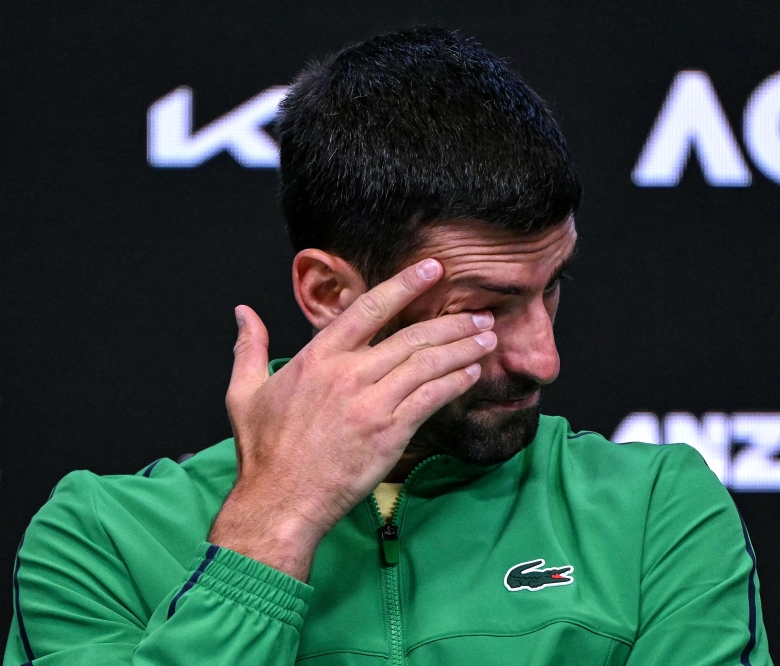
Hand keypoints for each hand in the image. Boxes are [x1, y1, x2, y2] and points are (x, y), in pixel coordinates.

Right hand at [209, 258, 495, 580]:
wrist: (279, 502)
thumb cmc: (263, 452)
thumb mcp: (244, 392)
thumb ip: (250, 348)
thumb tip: (244, 312)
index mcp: (317, 358)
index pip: (369, 308)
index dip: (405, 285)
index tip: (432, 270)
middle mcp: (347, 374)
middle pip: (411, 336)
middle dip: (451, 322)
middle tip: (480, 314)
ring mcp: (370, 403)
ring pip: (427, 364)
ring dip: (461, 348)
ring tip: (487, 338)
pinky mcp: (389, 433)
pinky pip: (430, 398)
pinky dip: (454, 383)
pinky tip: (471, 374)